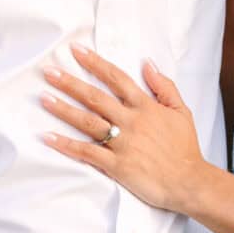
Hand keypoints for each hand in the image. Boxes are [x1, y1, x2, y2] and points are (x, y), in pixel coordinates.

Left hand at [42, 46, 212, 213]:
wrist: (189, 182)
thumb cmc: (185, 149)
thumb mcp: (181, 111)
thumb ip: (164, 86)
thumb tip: (148, 64)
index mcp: (145, 106)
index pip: (116, 78)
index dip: (95, 63)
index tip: (76, 51)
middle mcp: (131, 121)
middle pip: (95, 97)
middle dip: (70, 83)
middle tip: (48, 72)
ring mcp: (122, 143)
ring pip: (87, 121)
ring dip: (63, 109)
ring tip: (44, 98)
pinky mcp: (117, 165)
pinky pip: (87, 153)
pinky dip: (67, 145)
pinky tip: (49, 137)